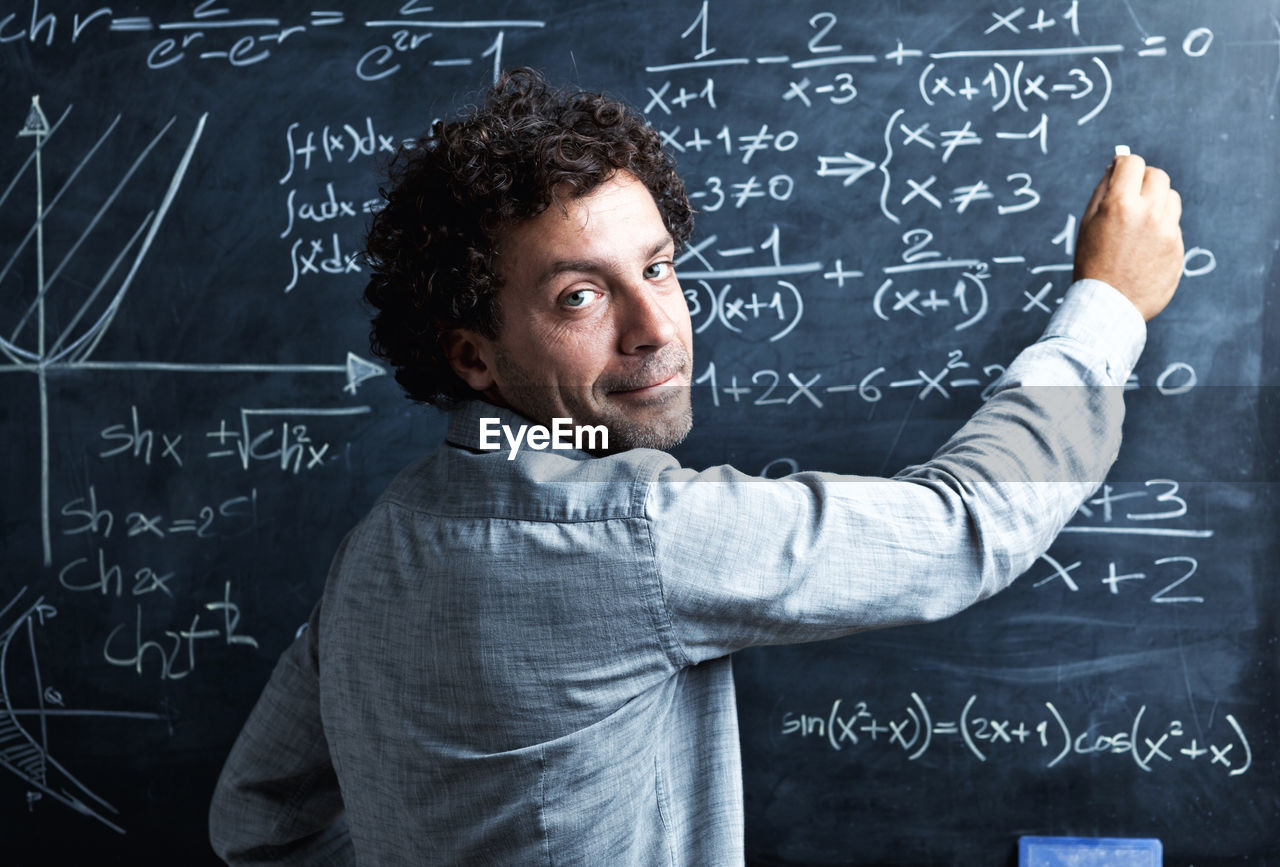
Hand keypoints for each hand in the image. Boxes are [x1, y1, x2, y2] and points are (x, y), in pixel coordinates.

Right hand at [1073, 153, 1183, 320]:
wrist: (1108, 305)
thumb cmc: (1092, 264)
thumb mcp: (1086, 224)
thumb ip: (1102, 192)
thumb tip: (1115, 168)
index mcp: (1120, 205)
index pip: (1133, 163)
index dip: (1124, 164)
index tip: (1120, 170)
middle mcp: (1148, 213)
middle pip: (1158, 176)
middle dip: (1144, 180)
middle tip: (1132, 194)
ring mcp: (1167, 231)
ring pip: (1171, 199)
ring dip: (1157, 203)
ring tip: (1140, 224)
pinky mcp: (1178, 247)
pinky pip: (1174, 225)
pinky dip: (1162, 229)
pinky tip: (1145, 247)